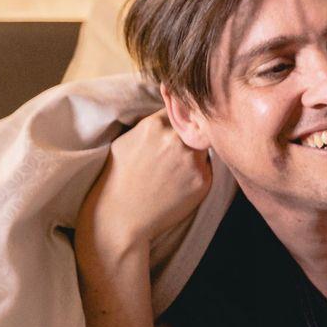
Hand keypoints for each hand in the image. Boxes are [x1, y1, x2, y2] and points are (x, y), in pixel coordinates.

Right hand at [81, 112, 212, 268]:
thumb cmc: (118, 179)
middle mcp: (176, 140)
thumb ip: (150, 124)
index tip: (175, 127)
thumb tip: (169, 109)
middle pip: (195, 127)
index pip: (179, 109)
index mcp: (155, 125)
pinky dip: (198, 173)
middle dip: (189, 134)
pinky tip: (178, 184)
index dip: (178, 118)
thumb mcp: (125, 141)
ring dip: (195, 154)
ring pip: (203, 147)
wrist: (122, 218)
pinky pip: (208, 169)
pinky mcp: (203, 181)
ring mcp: (192, 161)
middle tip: (174, 152)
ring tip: (173, 171)